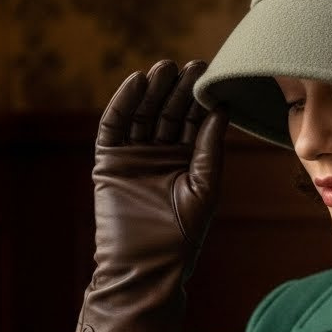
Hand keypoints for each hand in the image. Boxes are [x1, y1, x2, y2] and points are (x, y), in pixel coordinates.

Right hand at [75, 60, 228, 331]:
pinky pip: (114, 125)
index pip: (192, 120)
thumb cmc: (182, 235)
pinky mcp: (109, 161)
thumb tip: (222, 109)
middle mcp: (159, 153)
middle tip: (191, 65)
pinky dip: (123, 103)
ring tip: (165, 68)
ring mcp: (133, 155)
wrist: (146, 266)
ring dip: (153, 90)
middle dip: (178, 89)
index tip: (212, 74)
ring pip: (142, 113)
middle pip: (167, 111)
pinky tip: (137, 83)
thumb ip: (210, 147)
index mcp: (185, 159)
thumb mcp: (204, 186)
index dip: (200, 98)